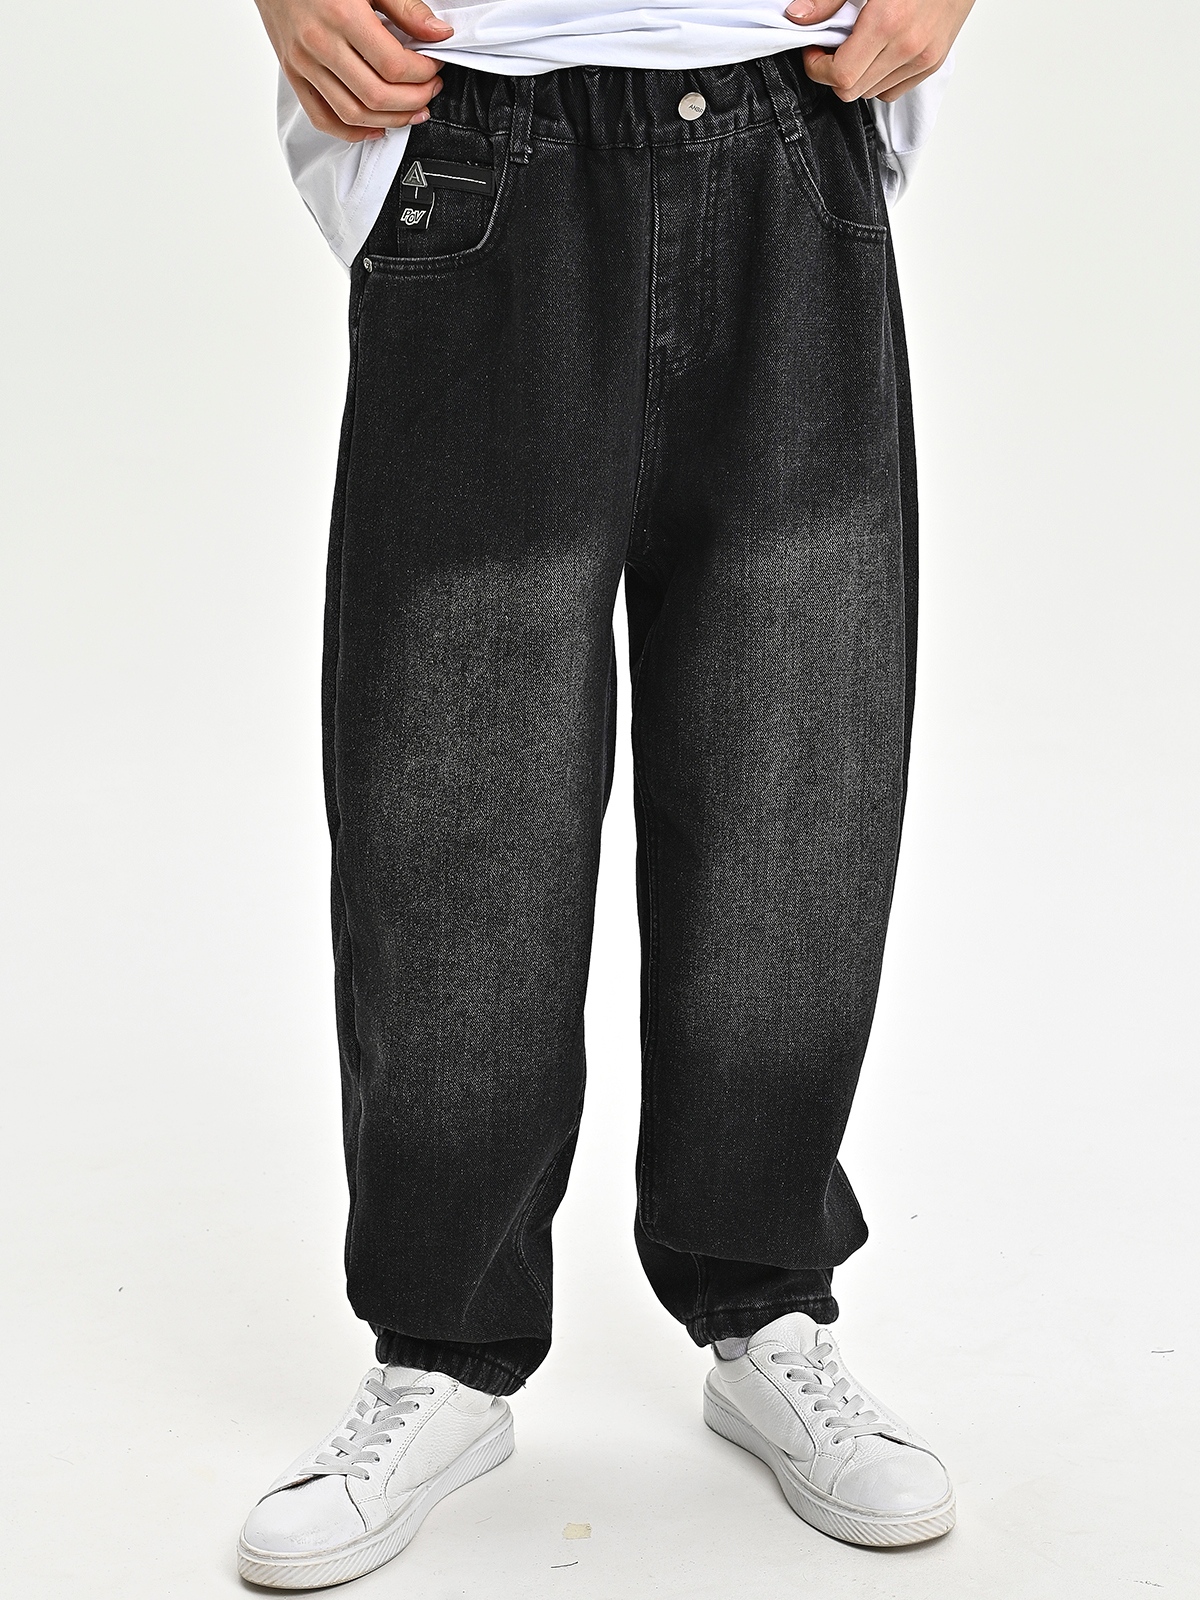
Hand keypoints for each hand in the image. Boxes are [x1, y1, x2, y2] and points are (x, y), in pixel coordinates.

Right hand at [253, 0, 452, 141]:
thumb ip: (405, 8)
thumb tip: (439, 34)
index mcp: (341, 15)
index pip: (393, 65)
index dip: (423, 73)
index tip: (434, 67)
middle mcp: (319, 43)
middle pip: (377, 96)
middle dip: (414, 100)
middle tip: (430, 90)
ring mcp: (303, 63)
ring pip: (353, 114)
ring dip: (390, 121)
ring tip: (411, 111)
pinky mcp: (293, 74)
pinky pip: (322, 118)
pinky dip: (352, 132)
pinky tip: (375, 127)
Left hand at [785, 0, 975, 102]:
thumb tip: (797, 17)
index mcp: (888, 22)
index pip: (840, 76)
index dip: (818, 68)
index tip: (814, 51)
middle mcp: (908, 47)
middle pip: (852, 91)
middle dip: (833, 74)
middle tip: (830, 50)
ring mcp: (923, 58)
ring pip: (871, 94)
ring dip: (856, 77)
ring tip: (857, 48)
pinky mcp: (933, 63)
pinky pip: (893, 90)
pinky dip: (878, 79)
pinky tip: (877, 55)